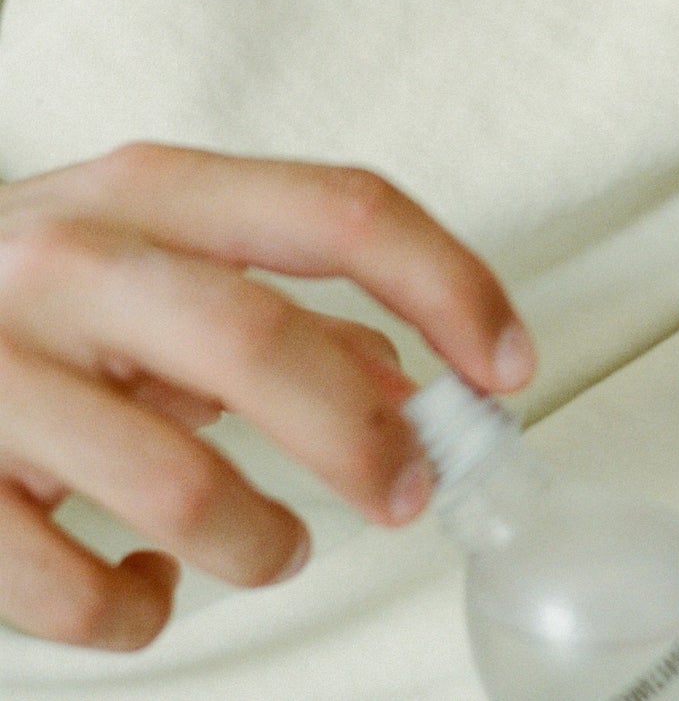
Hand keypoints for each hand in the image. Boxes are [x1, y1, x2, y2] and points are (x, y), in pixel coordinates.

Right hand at [0, 143, 534, 650]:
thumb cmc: (34, 292)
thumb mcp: (158, 261)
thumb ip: (281, 305)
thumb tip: (400, 379)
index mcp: (156, 190)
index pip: (343, 211)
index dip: (449, 287)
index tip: (509, 366)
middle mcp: (75, 259)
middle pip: (263, 344)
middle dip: (365, 438)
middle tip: (411, 491)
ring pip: (180, 484)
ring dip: (264, 540)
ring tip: (281, 546)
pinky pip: (72, 588)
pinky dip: (139, 610)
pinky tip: (147, 587)